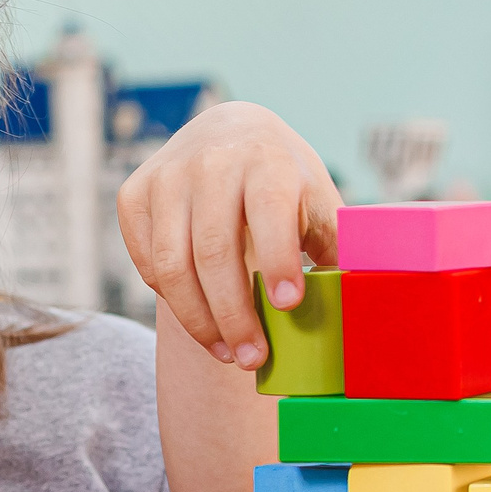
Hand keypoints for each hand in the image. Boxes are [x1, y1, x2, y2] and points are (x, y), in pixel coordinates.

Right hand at [115, 101, 339, 370]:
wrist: (228, 133)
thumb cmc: (283, 180)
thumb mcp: (317, 198)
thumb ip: (334, 245)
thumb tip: (357, 304)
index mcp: (267, 160)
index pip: (268, 210)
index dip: (277, 259)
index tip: (288, 305)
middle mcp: (211, 162)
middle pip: (214, 251)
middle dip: (234, 315)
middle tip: (252, 358)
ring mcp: (166, 176)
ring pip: (172, 265)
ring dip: (198, 321)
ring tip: (226, 352)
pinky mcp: (134, 194)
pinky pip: (146, 262)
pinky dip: (171, 298)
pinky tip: (199, 315)